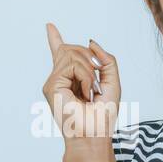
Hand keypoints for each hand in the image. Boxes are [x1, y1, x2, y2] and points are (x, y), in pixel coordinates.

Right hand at [42, 22, 120, 141]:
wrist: (94, 135)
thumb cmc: (103, 116)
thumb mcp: (113, 82)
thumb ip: (106, 60)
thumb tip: (91, 42)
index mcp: (72, 78)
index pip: (61, 53)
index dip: (55, 39)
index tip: (49, 26)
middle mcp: (60, 78)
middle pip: (73, 48)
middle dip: (91, 60)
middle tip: (95, 86)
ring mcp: (54, 81)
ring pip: (73, 54)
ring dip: (89, 71)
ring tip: (90, 92)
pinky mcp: (51, 85)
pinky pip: (72, 65)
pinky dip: (85, 77)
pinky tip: (84, 93)